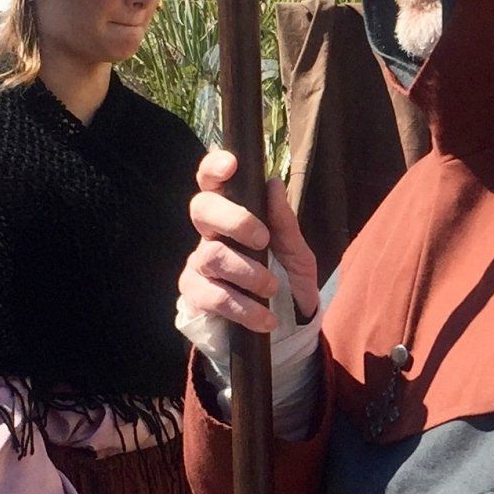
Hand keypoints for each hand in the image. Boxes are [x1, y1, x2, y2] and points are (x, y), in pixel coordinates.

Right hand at [180, 151, 320, 339]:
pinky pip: (213, 296)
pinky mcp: (196, 297)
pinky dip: (244, 308)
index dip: (214, 169)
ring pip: (212, 255)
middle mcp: (210, 236)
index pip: (212, 184)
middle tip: (262, 239)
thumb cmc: (288, 281)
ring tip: (272, 288)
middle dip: (233, 219)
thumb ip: (285, 223)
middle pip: (202, 209)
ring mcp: (199, 266)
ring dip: (248, 273)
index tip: (231, 164)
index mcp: (232, 217)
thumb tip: (274, 185)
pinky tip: (265, 318)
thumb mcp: (296, 253)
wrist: (288, 328)